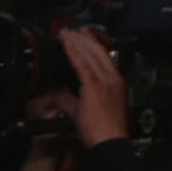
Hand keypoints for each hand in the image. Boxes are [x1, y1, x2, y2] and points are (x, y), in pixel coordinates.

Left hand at [56, 22, 134, 150]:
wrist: (109, 141)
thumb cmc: (102, 130)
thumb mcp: (82, 110)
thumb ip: (69, 99)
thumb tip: (56, 92)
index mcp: (115, 82)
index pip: (104, 57)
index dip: (93, 44)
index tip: (84, 36)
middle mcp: (112, 78)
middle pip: (98, 51)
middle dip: (84, 38)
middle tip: (72, 29)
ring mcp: (105, 80)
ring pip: (90, 54)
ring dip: (76, 41)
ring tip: (66, 32)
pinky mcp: (95, 86)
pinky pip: (82, 64)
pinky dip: (74, 52)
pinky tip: (66, 44)